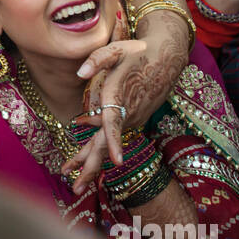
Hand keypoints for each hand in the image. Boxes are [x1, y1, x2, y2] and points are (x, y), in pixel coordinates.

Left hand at [62, 8, 185, 192]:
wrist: (165, 60)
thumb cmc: (138, 53)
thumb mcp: (117, 49)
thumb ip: (97, 59)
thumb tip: (80, 73)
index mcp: (118, 98)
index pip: (114, 123)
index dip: (114, 140)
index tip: (118, 160)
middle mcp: (125, 114)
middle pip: (106, 145)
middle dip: (91, 168)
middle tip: (76, 189)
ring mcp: (129, 120)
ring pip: (106, 144)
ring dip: (89, 162)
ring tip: (73, 180)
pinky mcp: (131, 120)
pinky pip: (111, 137)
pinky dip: (97, 148)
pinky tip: (81, 159)